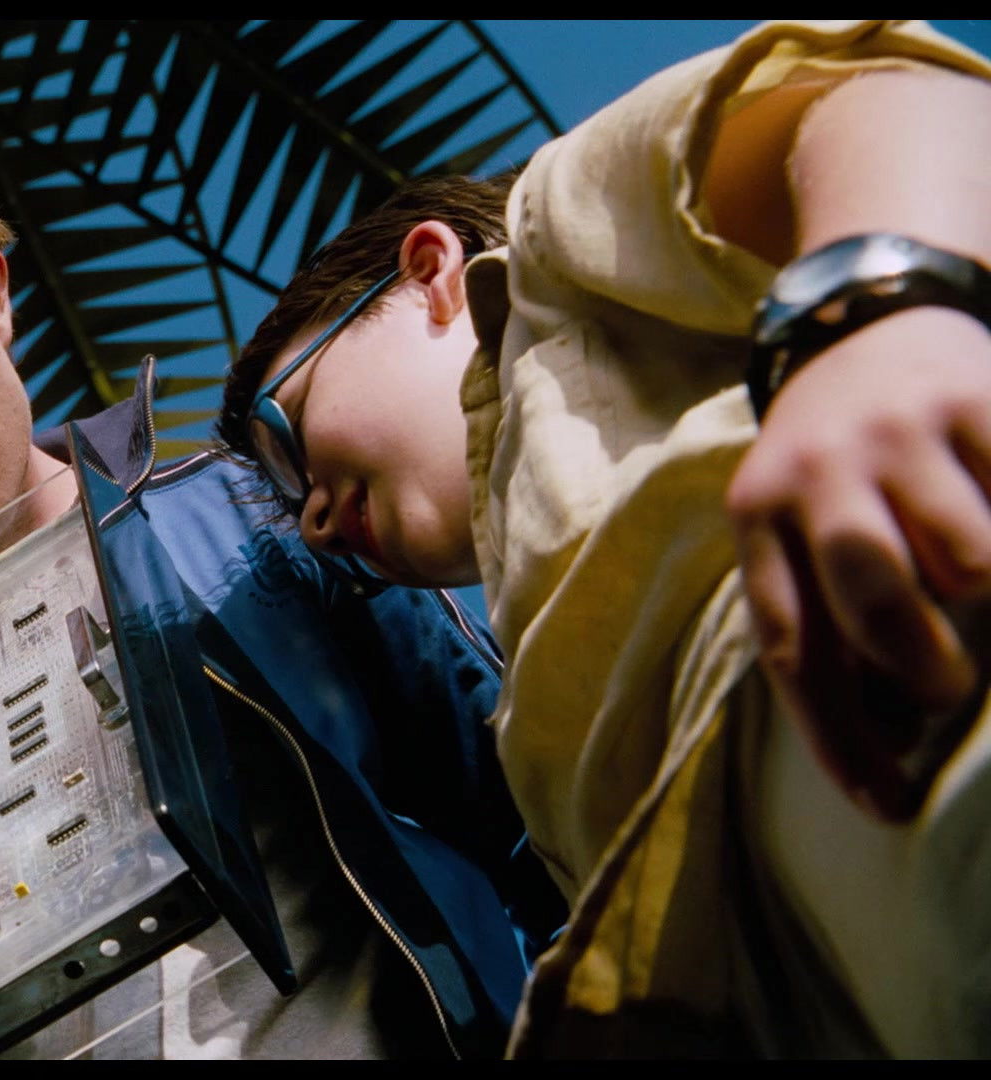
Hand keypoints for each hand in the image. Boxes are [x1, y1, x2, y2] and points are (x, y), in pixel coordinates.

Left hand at [727, 306, 990, 820]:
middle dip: (917, 664)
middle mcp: (818, 473)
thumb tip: (884, 742)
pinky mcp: (974, 403)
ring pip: (961, 554)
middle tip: (946, 692)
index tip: (886, 807)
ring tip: (977, 596)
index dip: (836, 735)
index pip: (789, 643)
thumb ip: (819, 613)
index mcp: (760, 516)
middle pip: (869, 592)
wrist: (865, 320)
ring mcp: (898, 435)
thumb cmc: (835, 461)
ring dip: (981, 594)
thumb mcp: (791, 521)